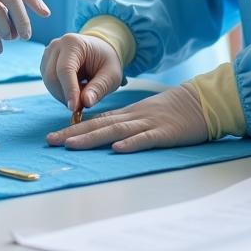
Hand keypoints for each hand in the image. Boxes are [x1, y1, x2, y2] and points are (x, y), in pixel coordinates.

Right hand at [41, 32, 122, 112]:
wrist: (100, 50)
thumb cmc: (107, 61)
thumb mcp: (112, 75)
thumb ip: (99, 88)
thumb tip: (86, 102)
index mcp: (73, 43)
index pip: (65, 69)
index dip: (69, 90)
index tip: (74, 109)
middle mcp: (57, 45)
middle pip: (52, 76)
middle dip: (65, 95)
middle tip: (82, 105)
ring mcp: (49, 53)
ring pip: (48, 82)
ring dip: (63, 95)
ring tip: (83, 92)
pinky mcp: (46, 63)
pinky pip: (48, 83)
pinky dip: (61, 92)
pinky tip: (75, 89)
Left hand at [46, 85, 207, 152]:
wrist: (200, 101)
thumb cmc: (173, 111)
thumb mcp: (145, 115)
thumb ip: (127, 123)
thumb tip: (106, 137)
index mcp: (127, 114)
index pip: (95, 121)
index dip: (73, 128)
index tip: (53, 137)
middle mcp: (132, 117)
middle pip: (98, 125)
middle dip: (73, 133)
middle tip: (50, 141)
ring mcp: (147, 124)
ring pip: (115, 130)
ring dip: (92, 138)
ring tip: (72, 144)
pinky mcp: (165, 133)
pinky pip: (146, 139)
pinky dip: (131, 143)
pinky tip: (117, 149)